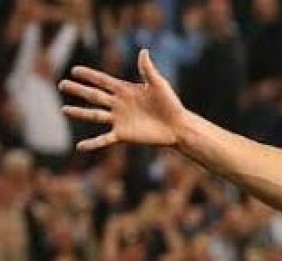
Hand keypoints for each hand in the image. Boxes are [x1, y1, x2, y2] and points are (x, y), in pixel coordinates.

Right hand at [59, 50, 186, 151]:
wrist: (178, 126)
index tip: (75, 70)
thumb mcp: (159, 85)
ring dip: (79, 113)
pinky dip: (93, 144)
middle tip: (62, 84)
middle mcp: (118, 104)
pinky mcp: (123, 135)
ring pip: (94, 115)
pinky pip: (104, 139)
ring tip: (64, 110)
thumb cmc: (171, 104)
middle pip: (93, 96)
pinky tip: (80, 147)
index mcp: (125, 90)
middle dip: (78, 90)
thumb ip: (148, 70)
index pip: (103, 81)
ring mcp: (119, 120)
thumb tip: (143, 51)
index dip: (89, 75)